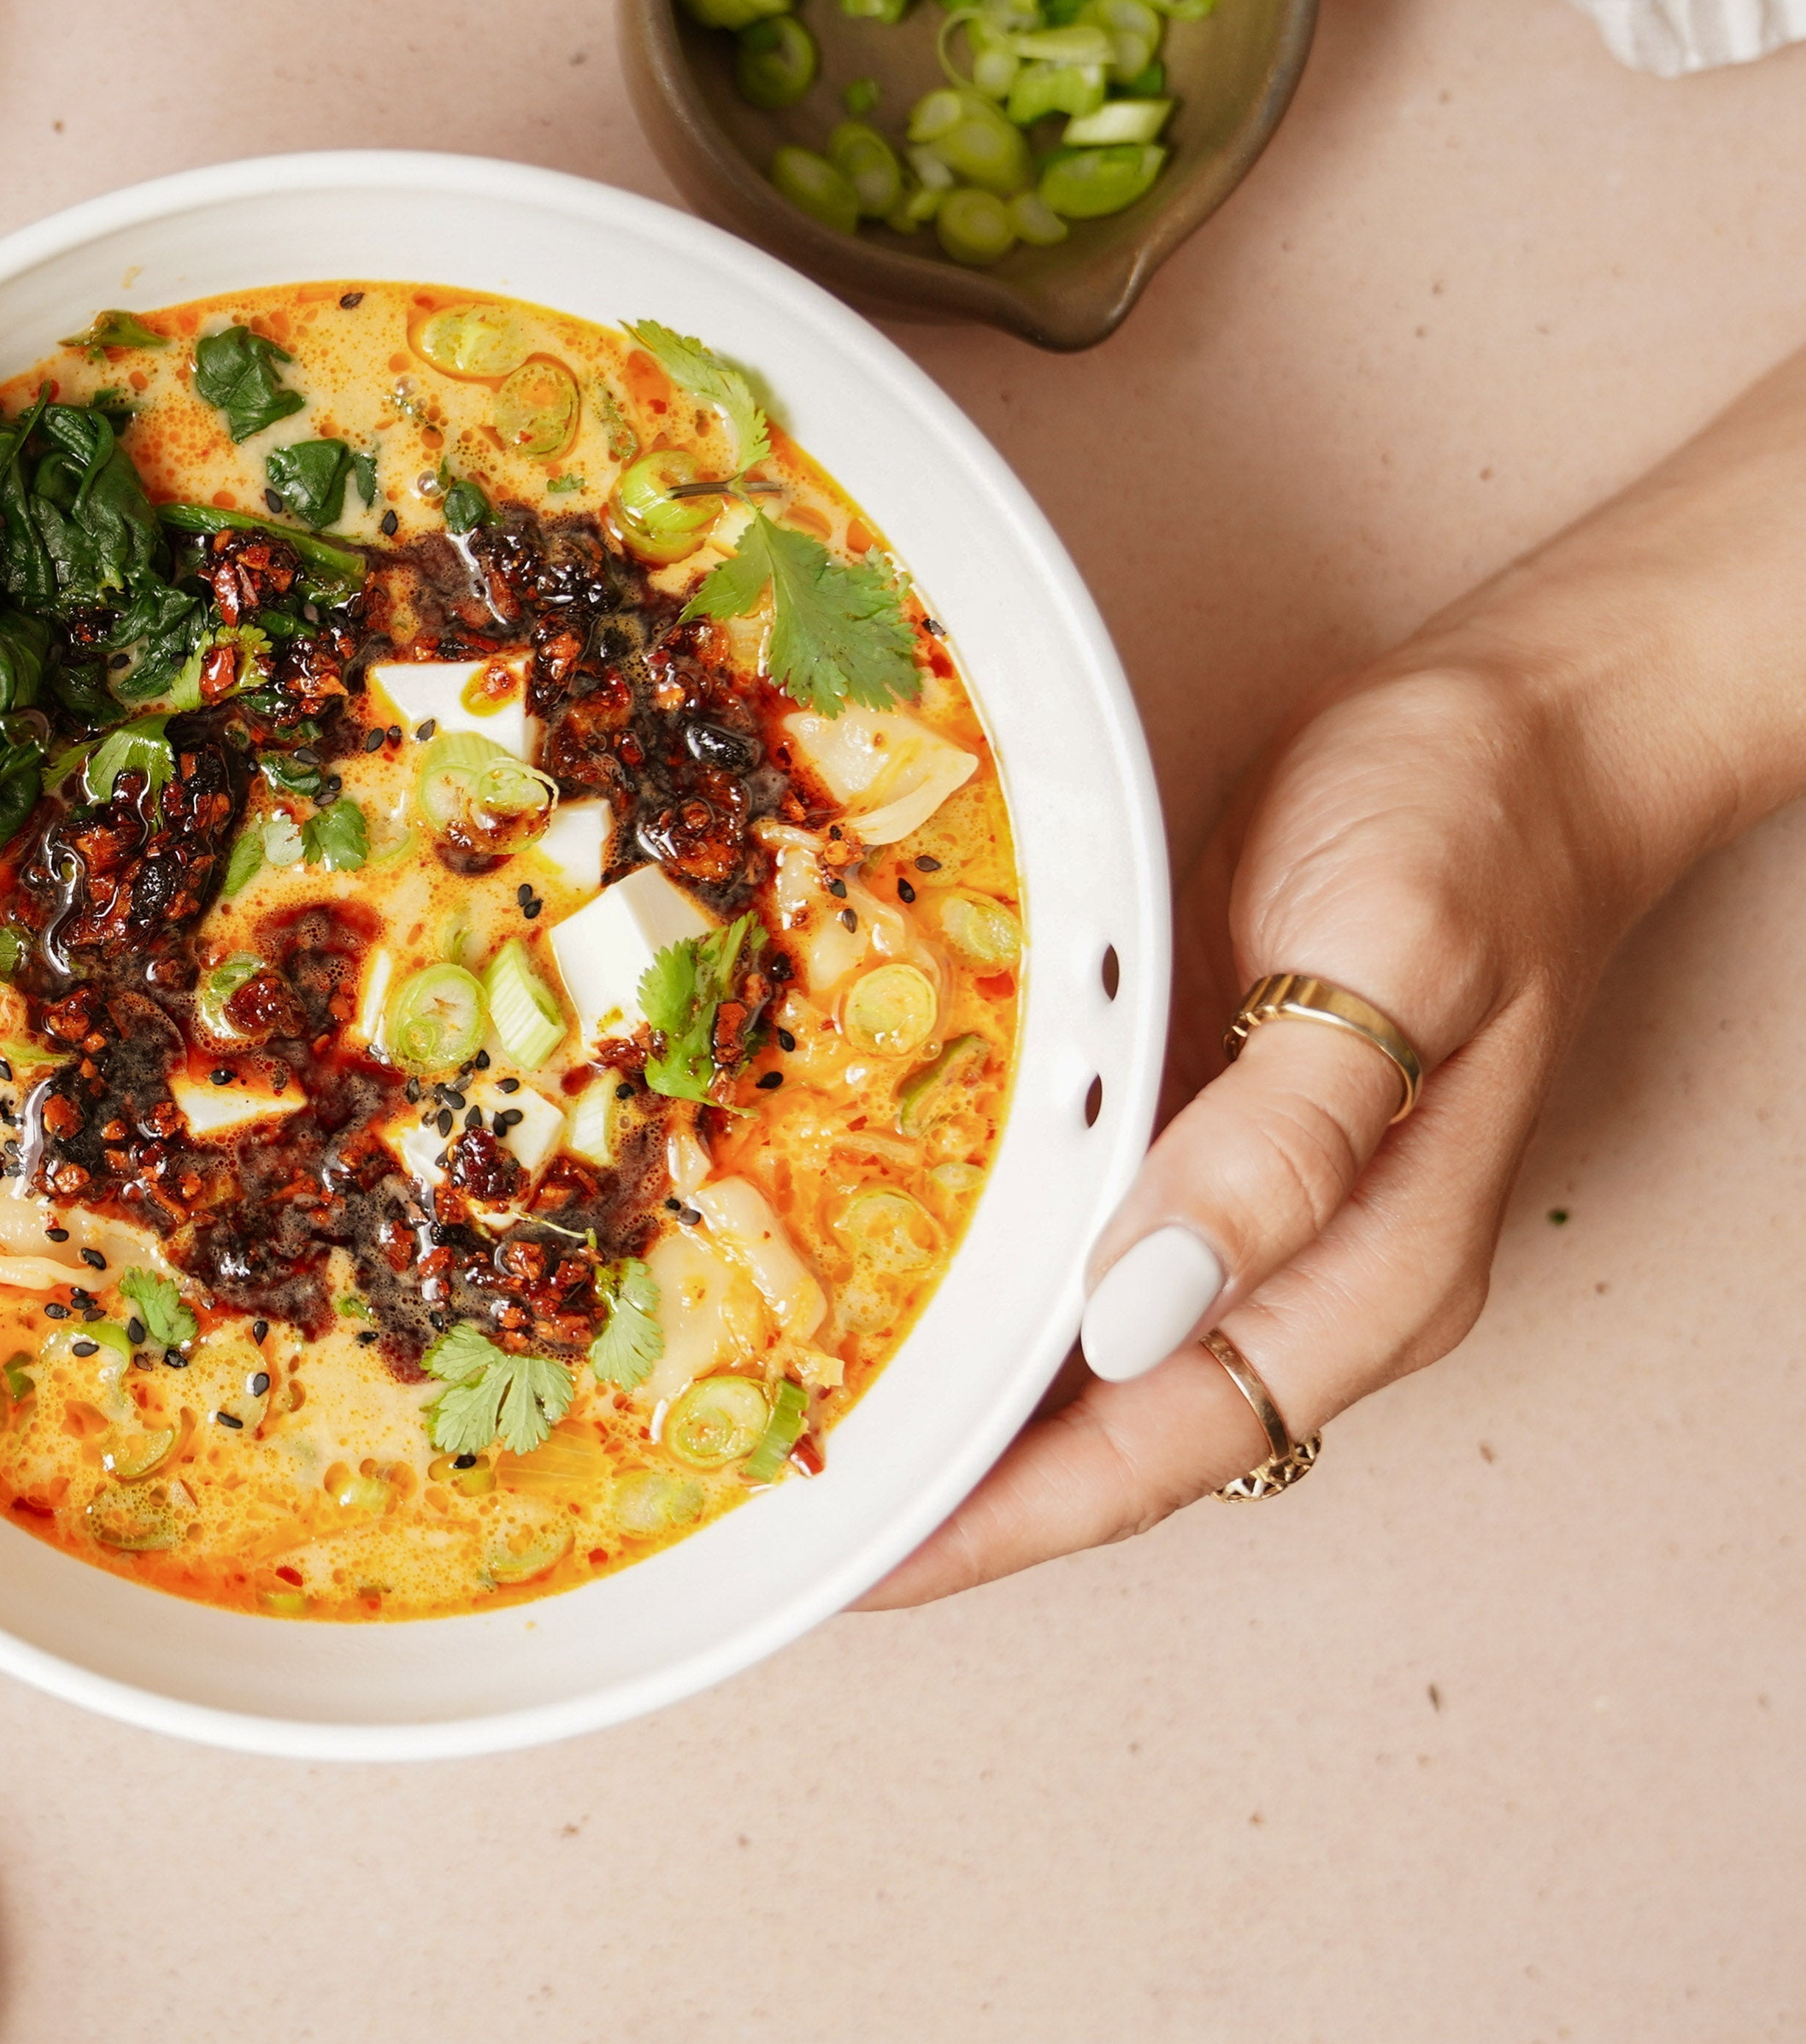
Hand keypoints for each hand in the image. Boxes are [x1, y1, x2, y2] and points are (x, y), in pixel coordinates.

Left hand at [864, 340, 1805, 1607]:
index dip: (1005, 1519)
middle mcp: (1297, 1274)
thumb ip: (1280, 1142)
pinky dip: (969, 1276)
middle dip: (947, 1482)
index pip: (1161, 1448)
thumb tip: (1135, 1309)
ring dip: (947, 1390)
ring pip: (1073, 1353)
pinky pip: (1064, 1243)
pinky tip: (866, 1269)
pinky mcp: (1188, 1135)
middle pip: (1101, 1430)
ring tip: (786, 1415)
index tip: (863, 1564)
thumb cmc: (1474, 834)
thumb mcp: (1391, 961)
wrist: (1520, 731)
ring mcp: (1239, 1212)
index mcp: (1367, 1272)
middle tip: (775, 1501)